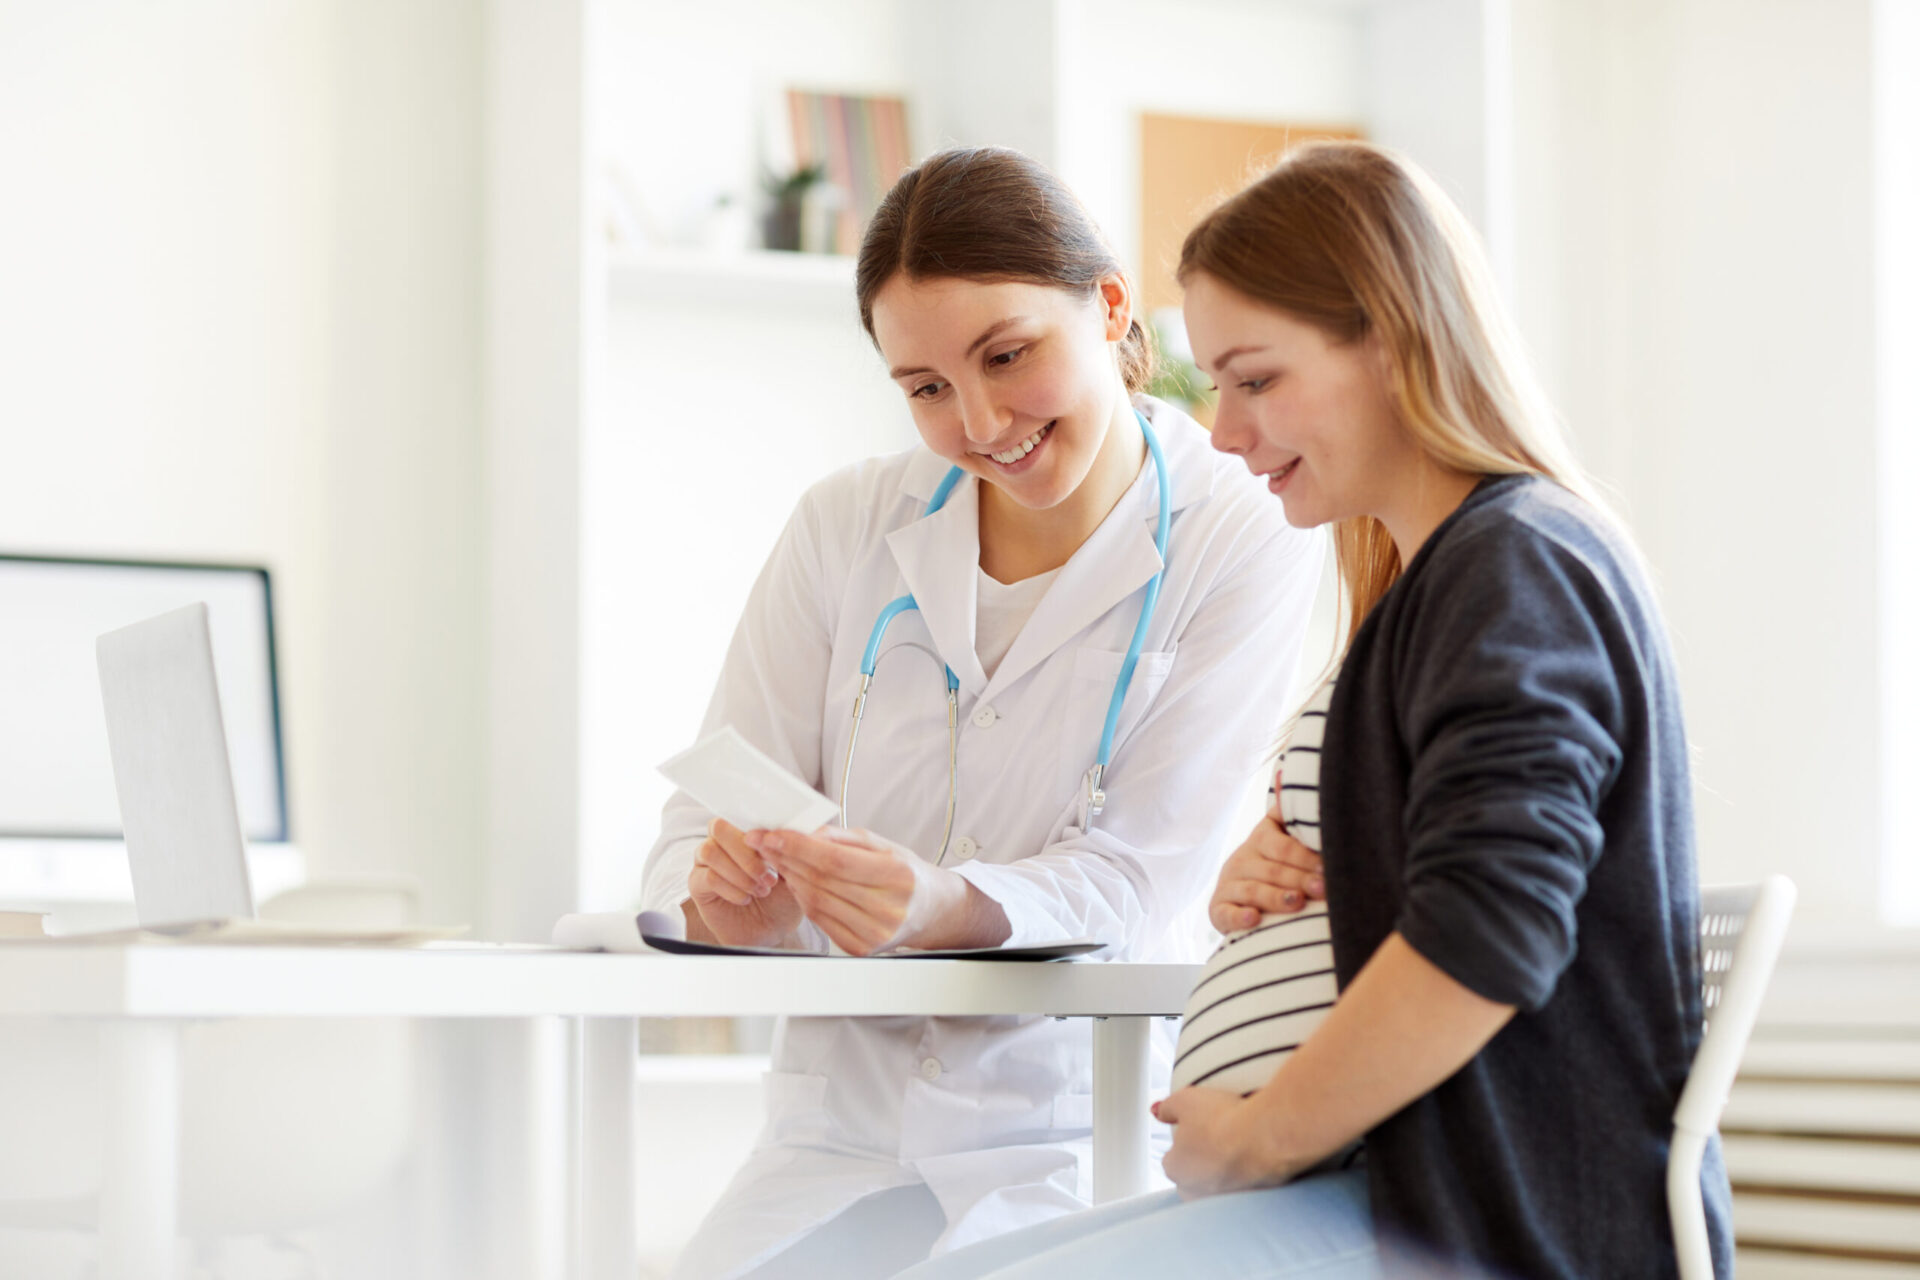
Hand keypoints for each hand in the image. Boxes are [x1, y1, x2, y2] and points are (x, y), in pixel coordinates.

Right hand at [686, 818, 802, 947]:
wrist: (772, 929)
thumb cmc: (782, 897)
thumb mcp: (792, 871)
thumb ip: (784, 849)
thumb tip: (775, 832)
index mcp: (745, 832)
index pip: (739, 814)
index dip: (756, 830)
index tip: (775, 849)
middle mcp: (722, 842)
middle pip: (719, 827)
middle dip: (746, 853)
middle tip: (768, 875)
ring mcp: (707, 862)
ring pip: (710, 851)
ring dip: (738, 872)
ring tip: (760, 889)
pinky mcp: (698, 884)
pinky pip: (708, 877)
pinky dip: (731, 889)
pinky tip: (745, 899)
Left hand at [748, 825, 968, 955]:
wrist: (932, 911)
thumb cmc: (908, 874)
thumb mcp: (883, 845)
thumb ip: (842, 838)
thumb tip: (805, 832)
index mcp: (896, 877)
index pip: (835, 861)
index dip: (798, 847)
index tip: (772, 835)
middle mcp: (886, 909)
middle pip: (821, 881)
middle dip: (785, 858)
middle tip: (763, 842)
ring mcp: (872, 933)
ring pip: (815, 901)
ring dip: (789, 877)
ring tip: (776, 859)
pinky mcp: (859, 948)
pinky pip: (819, 919)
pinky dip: (802, 898)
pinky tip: (795, 881)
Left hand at [1154, 1087, 1294, 1198]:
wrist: (1265, 1138)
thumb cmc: (1222, 1120)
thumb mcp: (1186, 1100)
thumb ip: (1167, 1107)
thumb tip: (1157, 1111)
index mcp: (1174, 1169)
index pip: (1172, 1160)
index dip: (1185, 1144)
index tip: (1201, 1131)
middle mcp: (1194, 1193)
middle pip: (1193, 1179)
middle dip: (1204, 1165)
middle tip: (1221, 1141)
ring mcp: (1222, 1202)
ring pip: (1219, 1190)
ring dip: (1227, 1176)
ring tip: (1242, 1152)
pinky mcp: (1249, 1207)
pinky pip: (1245, 1195)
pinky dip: (1250, 1183)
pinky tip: (1258, 1165)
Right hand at [1209, 771, 1324, 932]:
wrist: (1244, 897)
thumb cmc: (1277, 864)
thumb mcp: (1284, 836)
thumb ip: (1289, 812)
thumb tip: (1285, 769)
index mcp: (1261, 839)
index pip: (1280, 845)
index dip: (1303, 856)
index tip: (1327, 867)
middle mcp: (1241, 859)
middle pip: (1270, 869)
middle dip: (1298, 879)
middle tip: (1323, 889)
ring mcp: (1228, 885)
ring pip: (1252, 891)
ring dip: (1275, 898)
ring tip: (1297, 904)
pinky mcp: (1219, 910)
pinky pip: (1226, 913)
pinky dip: (1239, 917)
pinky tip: (1254, 919)